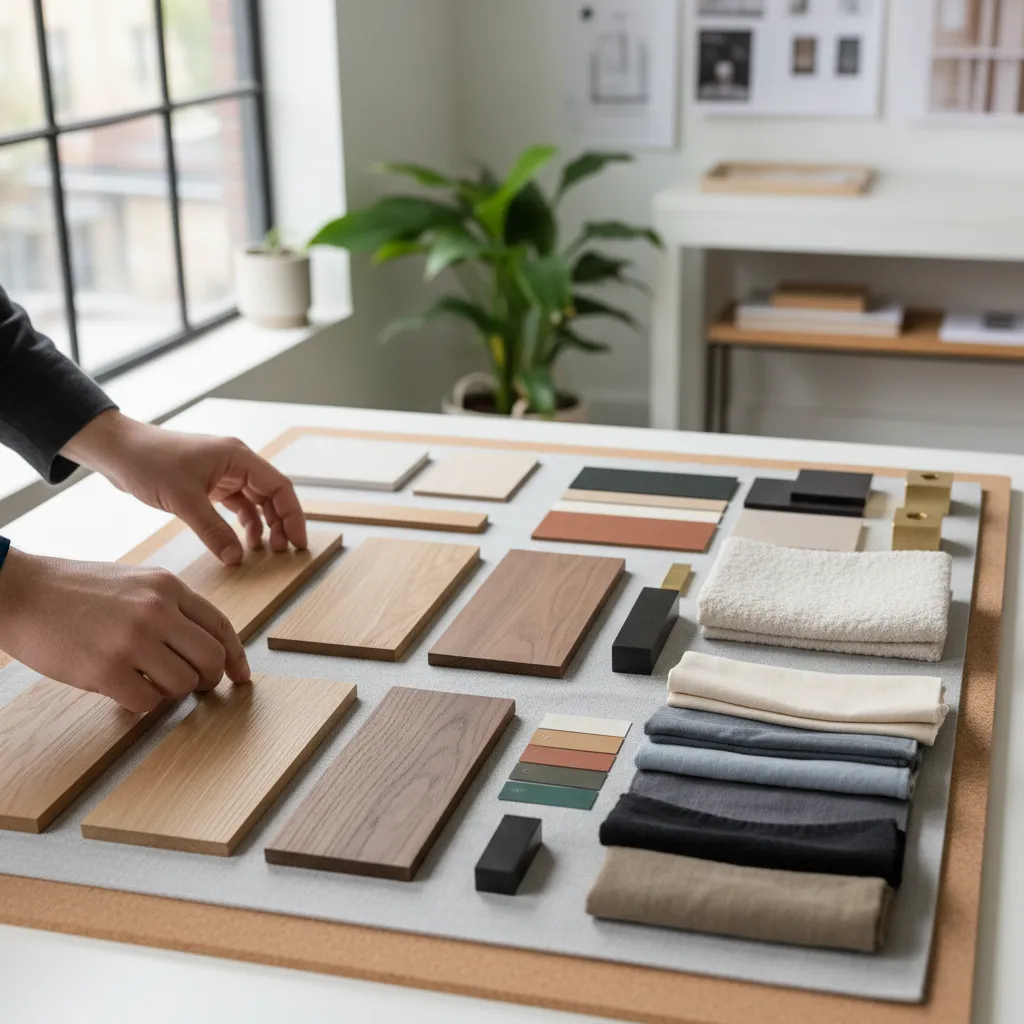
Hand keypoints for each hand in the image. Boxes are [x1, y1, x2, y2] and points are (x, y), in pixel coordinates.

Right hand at [0, 549, 249, 711]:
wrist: (21, 592)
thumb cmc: (78, 590)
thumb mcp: (136, 582)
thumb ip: (172, 607)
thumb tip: (206, 646)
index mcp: (168, 587)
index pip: (220, 626)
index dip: (235, 656)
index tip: (240, 676)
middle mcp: (157, 610)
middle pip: (210, 659)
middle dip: (208, 680)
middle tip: (193, 686)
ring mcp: (132, 640)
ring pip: (182, 684)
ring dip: (171, 693)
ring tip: (149, 682)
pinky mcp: (105, 670)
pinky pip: (147, 702)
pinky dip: (142, 704)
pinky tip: (126, 690)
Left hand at [62, 411, 306, 564]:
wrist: (117, 451)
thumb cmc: (149, 462)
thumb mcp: (184, 500)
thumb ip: (213, 531)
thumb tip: (236, 558)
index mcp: (238, 457)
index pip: (280, 487)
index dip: (293, 516)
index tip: (298, 543)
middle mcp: (236, 463)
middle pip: (272, 495)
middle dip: (280, 524)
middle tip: (282, 553)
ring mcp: (223, 473)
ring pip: (255, 502)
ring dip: (262, 526)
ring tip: (263, 552)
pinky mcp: (208, 484)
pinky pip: (236, 505)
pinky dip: (242, 524)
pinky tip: (239, 543)